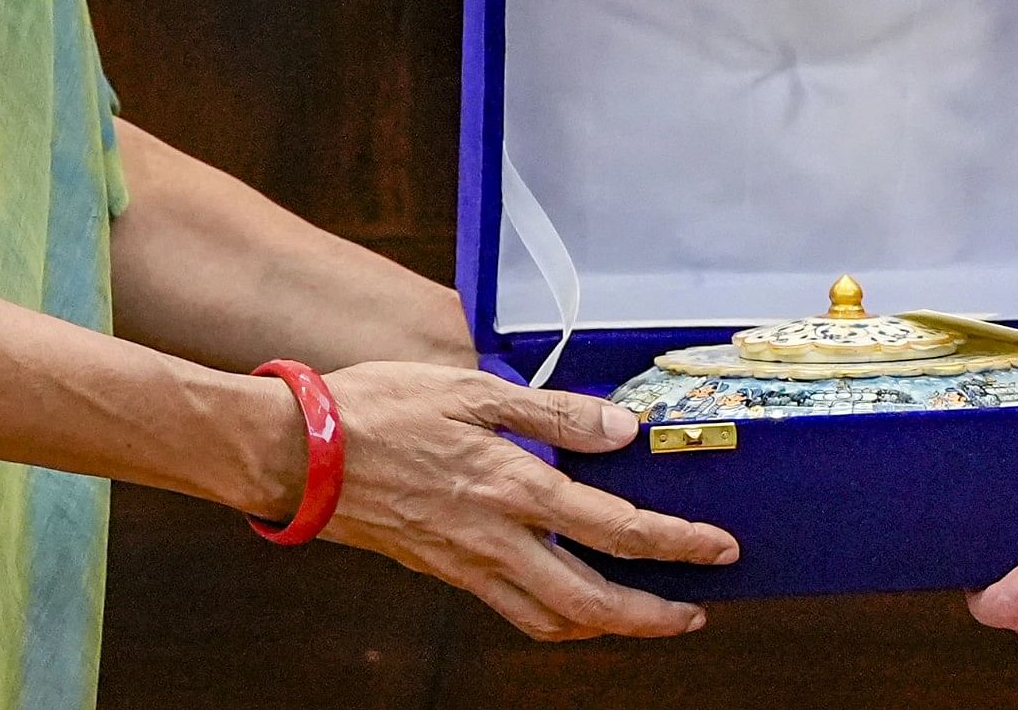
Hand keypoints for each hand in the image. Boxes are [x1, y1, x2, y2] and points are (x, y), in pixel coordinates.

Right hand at [317, 363, 738, 640]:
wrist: (299, 455)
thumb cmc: (378, 410)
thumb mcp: (472, 391)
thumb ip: (553, 413)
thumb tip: (622, 432)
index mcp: (514, 486)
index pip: (618, 527)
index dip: (677, 544)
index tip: (718, 551)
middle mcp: (497, 538)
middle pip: (594, 600)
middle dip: (653, 616)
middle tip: (694, 614)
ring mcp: (468, 563)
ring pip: (552, 618)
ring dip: (605, 627)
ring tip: (643, 619)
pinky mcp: (443, 571)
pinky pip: (511, 611)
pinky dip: (553, 619)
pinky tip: (565, 605)